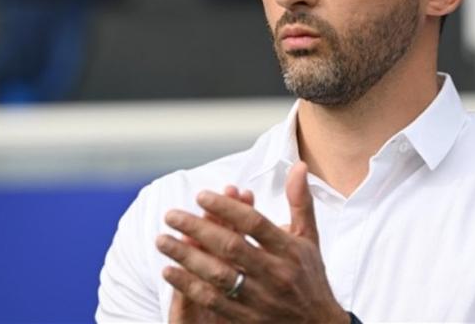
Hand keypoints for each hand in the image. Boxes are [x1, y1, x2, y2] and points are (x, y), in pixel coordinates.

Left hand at [156, 162, 347, 323]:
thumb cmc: (310, 277)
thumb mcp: (310, 238)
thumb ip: (300, 202)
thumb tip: (299, 166)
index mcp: (290, 250)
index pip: (255, 223)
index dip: (227, 208)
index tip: (201, 195)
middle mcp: (276, 274)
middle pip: (232, 247)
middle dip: (198, 228)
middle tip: (171, 215)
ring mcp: (261, 299)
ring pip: (218, 275)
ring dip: (187, 256)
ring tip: (163, 241)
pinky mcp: (247, 319)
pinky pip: (213, 301)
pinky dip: (189, 285)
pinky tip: (170, 272)